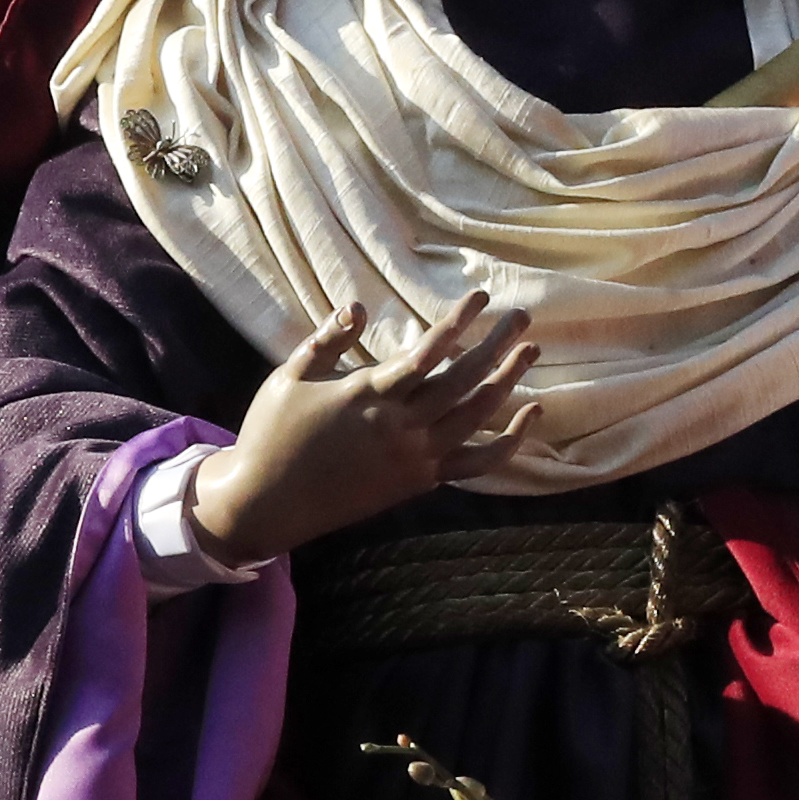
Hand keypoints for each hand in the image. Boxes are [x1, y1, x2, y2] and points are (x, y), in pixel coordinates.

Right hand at [190, 295, 540, 564]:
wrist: (269, 503)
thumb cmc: (273, 433)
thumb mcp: (289, 377)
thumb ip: (328, 340)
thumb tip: (359, 306)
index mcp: (369, 394)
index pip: (428, 352)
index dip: (459, 322)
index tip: (481, 296)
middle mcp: (400, 426)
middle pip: (464, 379)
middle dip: (497, 345)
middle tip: (522, 316)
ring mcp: (415, 457)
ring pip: (477, 416)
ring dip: (508, 382)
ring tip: (529, 352)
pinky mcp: (420, 481)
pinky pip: (476, 464)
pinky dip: (508, 442)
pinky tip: (527, 418)